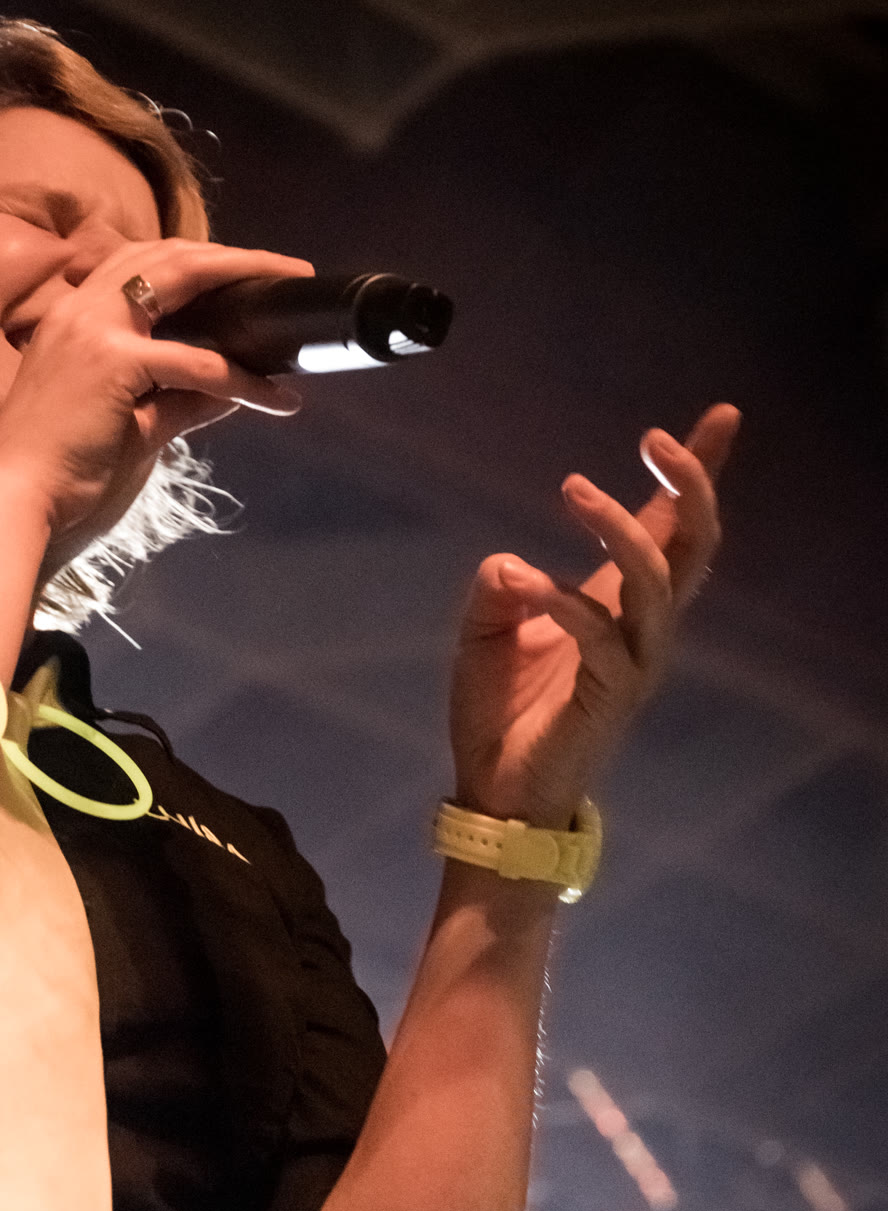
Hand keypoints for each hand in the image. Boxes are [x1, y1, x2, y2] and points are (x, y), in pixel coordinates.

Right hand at [0, 238, 310, 564]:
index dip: (193, 262)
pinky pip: (198, 363)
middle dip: (232, 257)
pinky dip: (243, 380)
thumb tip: (229, 392)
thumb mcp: (131, 429)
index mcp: (71, 320)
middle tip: (285, 269)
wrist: (17, 509)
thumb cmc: (62, 479)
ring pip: (185, 279)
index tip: (240, 273)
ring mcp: (93, 330)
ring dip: (246, 283)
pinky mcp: (113, 363)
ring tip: (292, 300)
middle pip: (167, 255)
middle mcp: (79, 311)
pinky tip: (276, 398)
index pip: (138, 264)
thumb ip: (177, 402)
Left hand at [448, 403, 737, 828]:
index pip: (671, 530)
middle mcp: (642, 629)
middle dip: (689, 485)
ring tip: (573, 489)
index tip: (723, 417)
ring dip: (619, 528)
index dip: (694, 475)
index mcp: (619, 605)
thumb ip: (501, 588)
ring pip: (658, 581)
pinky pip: (603, 634)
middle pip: (694, 546)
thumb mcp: (486, 632)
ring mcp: (635, 662)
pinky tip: (526, 580)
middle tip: (655, 438)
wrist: (497, 793)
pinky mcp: (611, 695)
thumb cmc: (501, 714)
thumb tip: (511, 561)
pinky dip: (564, 598)